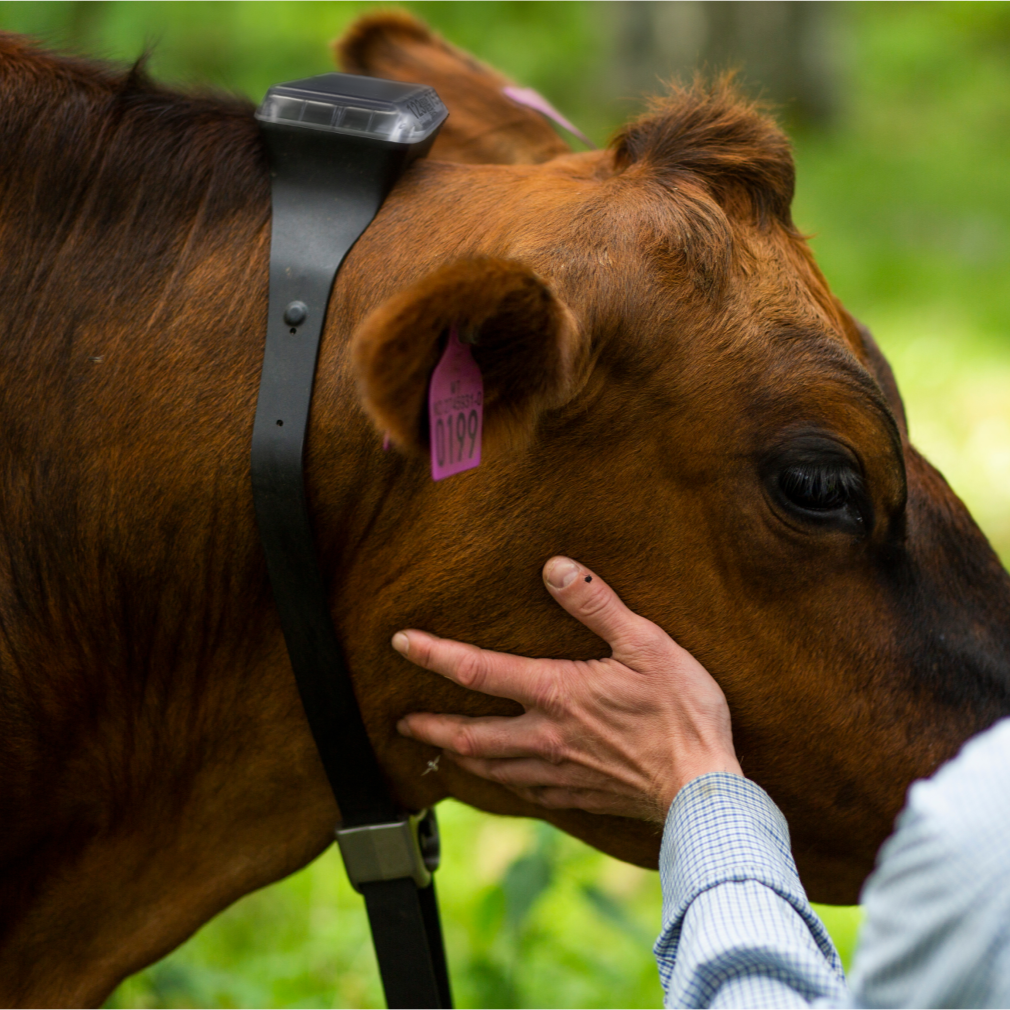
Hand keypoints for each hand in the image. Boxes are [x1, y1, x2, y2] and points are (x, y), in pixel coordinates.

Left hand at [395, 556, 741, 823]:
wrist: (703, 789)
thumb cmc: (680, 712)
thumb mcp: (646, 643)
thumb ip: (596, 604)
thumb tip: (554, 567)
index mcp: (555, 693)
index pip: (476, 670)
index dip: (433, 653)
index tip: (401, 643)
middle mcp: (544, 737)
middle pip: (468, 733)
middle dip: (429, 724)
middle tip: (402, 720)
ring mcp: (556, 772)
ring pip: (488, 768)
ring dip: (456, 755)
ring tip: (438, 747)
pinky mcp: (575, 795)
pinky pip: (521, 791)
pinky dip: (497, 782)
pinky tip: (497, 778)